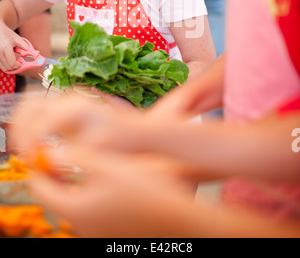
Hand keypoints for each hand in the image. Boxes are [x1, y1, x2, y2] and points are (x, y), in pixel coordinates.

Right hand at [0, 21, 27, 71]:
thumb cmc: (7, 33)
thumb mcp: (18, 38)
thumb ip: (26, 47)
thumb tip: (36, 53)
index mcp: (6, 47)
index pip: (12, 63)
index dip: (19, 65)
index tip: (22, 63)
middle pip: (8, 67)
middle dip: (15, 67)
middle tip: (19, 62)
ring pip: (3, 68)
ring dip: (10, 66)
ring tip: (14, 60)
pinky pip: (0, 65)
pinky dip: (5, 64)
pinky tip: (8, 59)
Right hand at [9, 94, 144, 158]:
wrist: (138, 130)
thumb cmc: (122, 142)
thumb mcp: (97, 152)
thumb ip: (70, 155)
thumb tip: (44, 160)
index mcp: (76, 109)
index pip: (39, 122)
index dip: (29, 145)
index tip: (32, 163)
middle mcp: (69, 99)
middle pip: (28, 105)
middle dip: (21, 132)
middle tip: (26, 155)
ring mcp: (67, 99)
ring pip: (30, 104)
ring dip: (23, 126)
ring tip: (29, 150)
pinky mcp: (67, 105)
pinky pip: (39, 108)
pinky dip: (31, 124)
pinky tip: (37, 145)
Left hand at [28, 146, 195, 237]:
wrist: (175, 217)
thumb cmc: (143, 188)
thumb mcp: (107, 164)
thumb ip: (75, 156)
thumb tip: (51, 153)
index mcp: (75, 209)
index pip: (41, 187)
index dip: (39, 166)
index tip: (43, 150)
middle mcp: (80, 226)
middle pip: (56, 198)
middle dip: (56, 176)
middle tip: (61, 155)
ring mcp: (95, 233)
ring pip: (74, 204)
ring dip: (73, 186)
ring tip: (85, 165)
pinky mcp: (109, 234)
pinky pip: (90, 213)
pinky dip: (89, 197)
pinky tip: (107, 183)